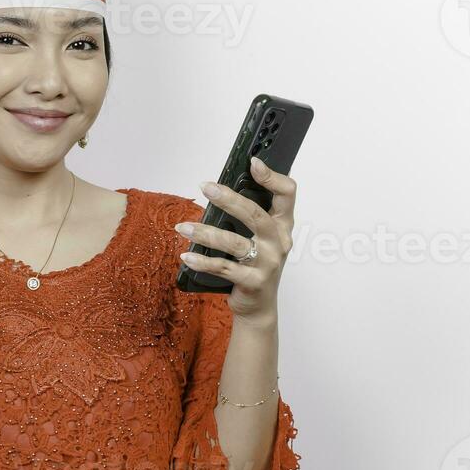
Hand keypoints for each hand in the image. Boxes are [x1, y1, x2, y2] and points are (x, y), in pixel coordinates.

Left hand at [175, 156, 296, 324]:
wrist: (258, 306)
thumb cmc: (254, 266)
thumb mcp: (259, 239)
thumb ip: (249, 217)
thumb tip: (219, 190)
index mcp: (282, 226)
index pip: (287, 194)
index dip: (272, 177)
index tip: (253, 163)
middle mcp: (279, 242)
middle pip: (256, 214)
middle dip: (229, 198)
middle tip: (206, 187)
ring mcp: (268, 263)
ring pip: (235, 243)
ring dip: (205, 233)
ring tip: (182, 227)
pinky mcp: (253, 282)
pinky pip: (224, 268)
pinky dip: (202, 261)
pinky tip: (186, 255)